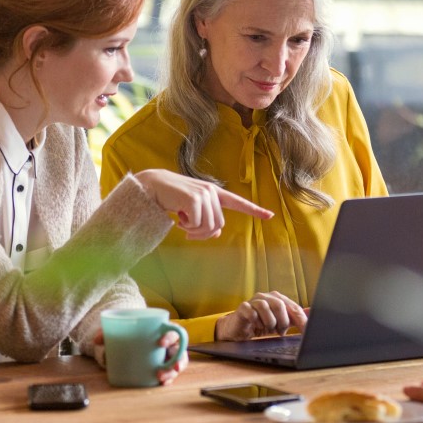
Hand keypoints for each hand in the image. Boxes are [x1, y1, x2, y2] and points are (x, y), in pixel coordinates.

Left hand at [89, 329, 186, 384]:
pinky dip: (168, 378)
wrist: (130, 335)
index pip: (173, 329)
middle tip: (170, 367)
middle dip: (179, 360)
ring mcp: (167, 354)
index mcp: (163, 328)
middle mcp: (169, 342)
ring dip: (173, 372)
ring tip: (162, 379)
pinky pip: (170, 372)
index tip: (160, 343)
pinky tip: (162, 383)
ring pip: (177, 363)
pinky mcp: (163, 365)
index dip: (170, 336)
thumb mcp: (121, 328)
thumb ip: (109, 331)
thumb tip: (97, 339)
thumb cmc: (130, 330)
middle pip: (180, 349)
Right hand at [134, 169, 271, 240]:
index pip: (237, 202)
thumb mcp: (190, 211)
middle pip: (218, 225)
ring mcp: (204, 194)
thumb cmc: (171, 199)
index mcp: (213, 193)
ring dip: (194, 232)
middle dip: (203, 233)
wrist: (152, 187)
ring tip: (182, 222)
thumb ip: (205, 219)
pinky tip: (178, 216)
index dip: (254, 210)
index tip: (270, 215)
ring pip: (209, 227)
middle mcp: (211, 192)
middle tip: (187, 230)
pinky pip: (196, 225)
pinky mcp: (195, 199)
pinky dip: (186, 227)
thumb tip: (216, 234)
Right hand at [215, 292, 307, 340]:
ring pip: (264, 307)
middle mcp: (265, 297)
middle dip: (282, 321)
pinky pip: (251, 312)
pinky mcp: (242, 308)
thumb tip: (311, 313)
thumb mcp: (281, 322)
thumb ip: (295, 317)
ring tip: (267, 329)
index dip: (300, 320)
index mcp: (277, 298)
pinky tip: (256, 325)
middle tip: (280, 331)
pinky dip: (256, 321)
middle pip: (279, 305)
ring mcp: (253, 301)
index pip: (293, 307)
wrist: (240, 329)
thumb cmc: (261, 324)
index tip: (306, 332)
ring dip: (268, 322)